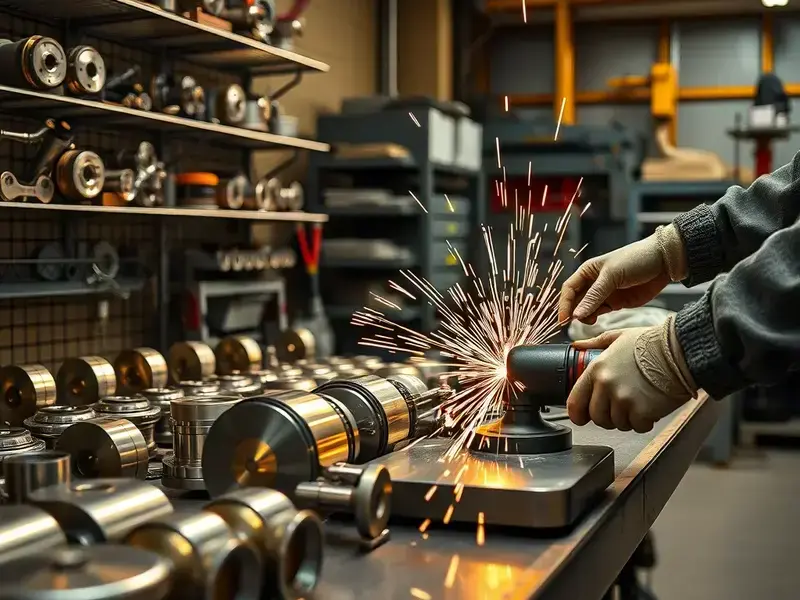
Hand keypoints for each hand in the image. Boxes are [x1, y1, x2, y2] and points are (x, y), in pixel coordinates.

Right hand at [558, 225, 686, 324]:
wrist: (664, 263)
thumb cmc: (636, 259)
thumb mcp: (612, 275)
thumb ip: (594, 296)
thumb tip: (576, 314)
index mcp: (588, 271)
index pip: (569, 289)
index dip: (564, 303)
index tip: (563, 318)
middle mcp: (594, 283)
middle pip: (576, 300)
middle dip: (572, 312)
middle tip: (572, 324)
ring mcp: (605, 294)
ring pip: (586, 309)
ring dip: (584, 317)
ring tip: (588, 321)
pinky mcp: (616, 303)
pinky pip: (600, 313)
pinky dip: (594, 318)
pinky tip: (594, 321)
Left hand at [566, 317, 696, 432]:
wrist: (681, 351)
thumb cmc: (652, 343)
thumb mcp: (619, 336)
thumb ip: (595, 343)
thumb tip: (577, 345)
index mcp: (597, 369)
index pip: (575, 402)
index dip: (578, 413)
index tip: (583, 417)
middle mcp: (606, 386)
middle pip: (597, 417)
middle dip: (607, 417)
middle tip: (620, 408)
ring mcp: (624, 400)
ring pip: (617, 424)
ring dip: (627, 419)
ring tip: (638, 404)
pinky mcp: (642, 411)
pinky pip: (637, 427)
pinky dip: (644, 422)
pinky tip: (650, 408)